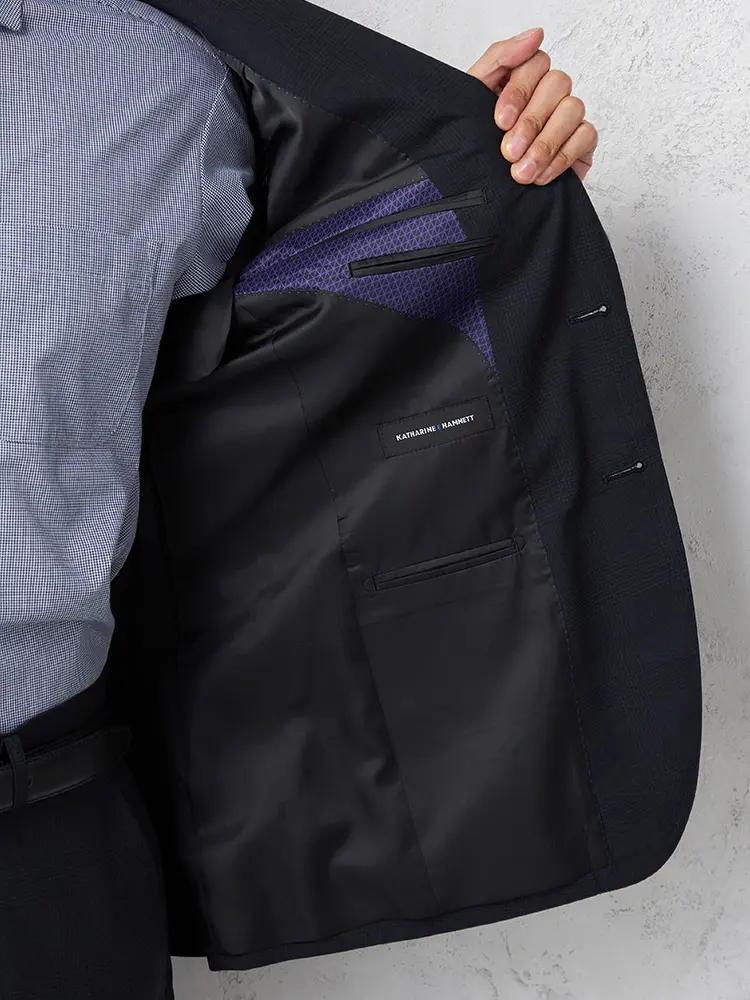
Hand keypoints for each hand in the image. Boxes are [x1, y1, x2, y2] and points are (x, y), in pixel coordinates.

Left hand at [467, 28, 597, 185]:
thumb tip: (535, 34)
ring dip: (545, 144)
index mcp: (522, 79)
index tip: (500, 122)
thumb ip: (499, 60)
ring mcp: (567, 115)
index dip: (519, 91)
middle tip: (509, 152)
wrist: (483, 198)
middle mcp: (548, 93)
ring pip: (572, 108)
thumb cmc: (478, 148)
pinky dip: (561, 158)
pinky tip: (540, 176)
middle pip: (556, 83)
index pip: (534, 61)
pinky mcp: (583, 141)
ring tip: (521, 172)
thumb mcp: (474, 100)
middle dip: (530, 122)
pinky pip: (585, 136)